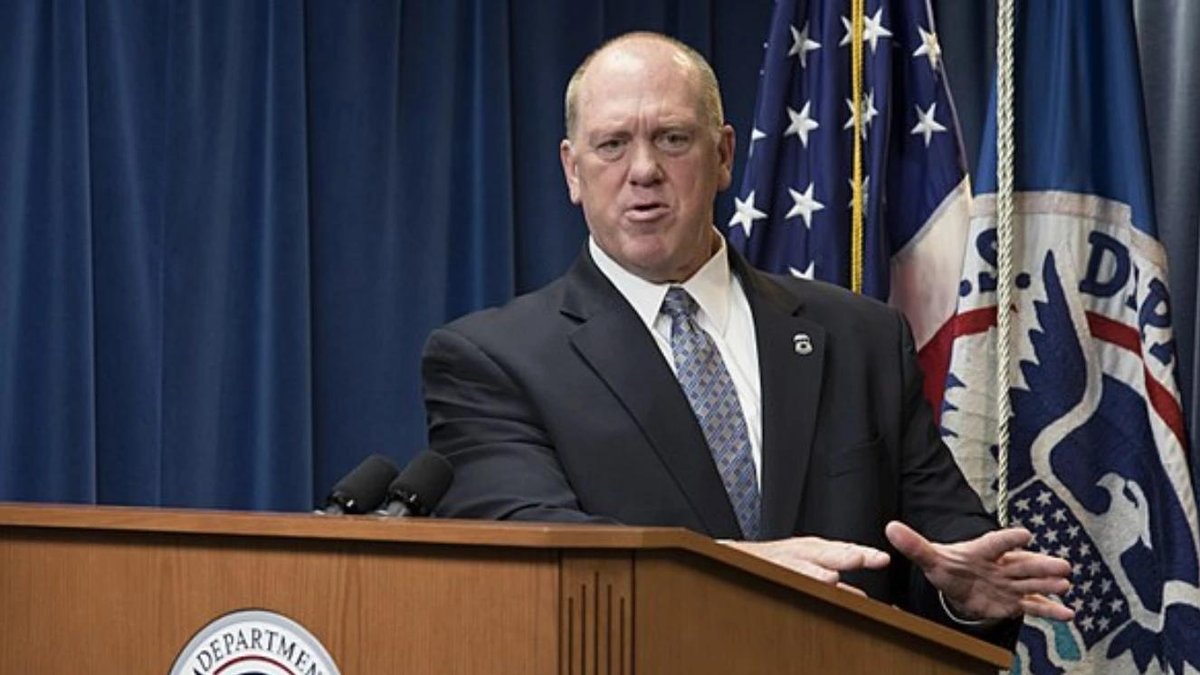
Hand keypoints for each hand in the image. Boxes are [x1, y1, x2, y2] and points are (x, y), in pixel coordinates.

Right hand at [722, 536, 889, 594]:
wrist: (734, 558)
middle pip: (820, 553)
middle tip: (858, 557)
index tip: (881, 559)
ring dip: (812, 572)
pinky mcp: (762, 572)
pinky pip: (776, 577)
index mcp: (812, 550)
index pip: (841, 550)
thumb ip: (837, 583)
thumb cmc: (775, 563)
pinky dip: (786, 580)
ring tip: (829, 578)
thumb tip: (863, 597)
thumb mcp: (809, 568)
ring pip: (796, 567)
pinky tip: (794, 585)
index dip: (860, 554)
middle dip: (839, 555)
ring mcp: (778, 562)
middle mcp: (796, 553)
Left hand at [885, 521, 1074, 620]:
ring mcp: (1010, 584)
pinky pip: (1033, 606)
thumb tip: (890, 528)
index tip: (1025, 534)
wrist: (958, 582)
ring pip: (1031, 584)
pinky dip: (1049, 610)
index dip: (1008, 539)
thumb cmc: (947, 566)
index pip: (995, 543)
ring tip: (1065, 585)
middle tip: (1063, 566)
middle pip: (1022, 564)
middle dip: (1041, 566)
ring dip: (1048, 585)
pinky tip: (1068, 614)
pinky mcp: (1014, 601)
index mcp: (981, 550)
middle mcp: (1000, 566)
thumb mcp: (929, 557)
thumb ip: (913, 544)